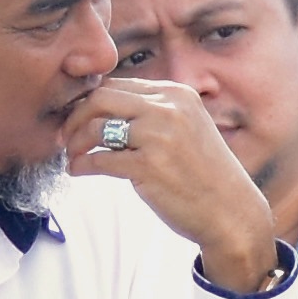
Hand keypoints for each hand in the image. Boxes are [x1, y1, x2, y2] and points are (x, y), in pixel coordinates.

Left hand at [65, 77, 282, 296]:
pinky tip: (78, 172)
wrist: (232, 213)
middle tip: (65, 136)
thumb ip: (154, 113)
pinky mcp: (148, 166)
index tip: (77, 119)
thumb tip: (105, 109)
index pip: (118, 85)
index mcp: (177, 94)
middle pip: (102, 97)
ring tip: (71, 157)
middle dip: (76, 116)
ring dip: (75, 142)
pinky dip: (81, 165)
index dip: (90, 101)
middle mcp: (169, 108)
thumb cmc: (204, 175)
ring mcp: (159, 136)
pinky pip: (99, 159)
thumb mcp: (187, 129)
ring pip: (97, 126)